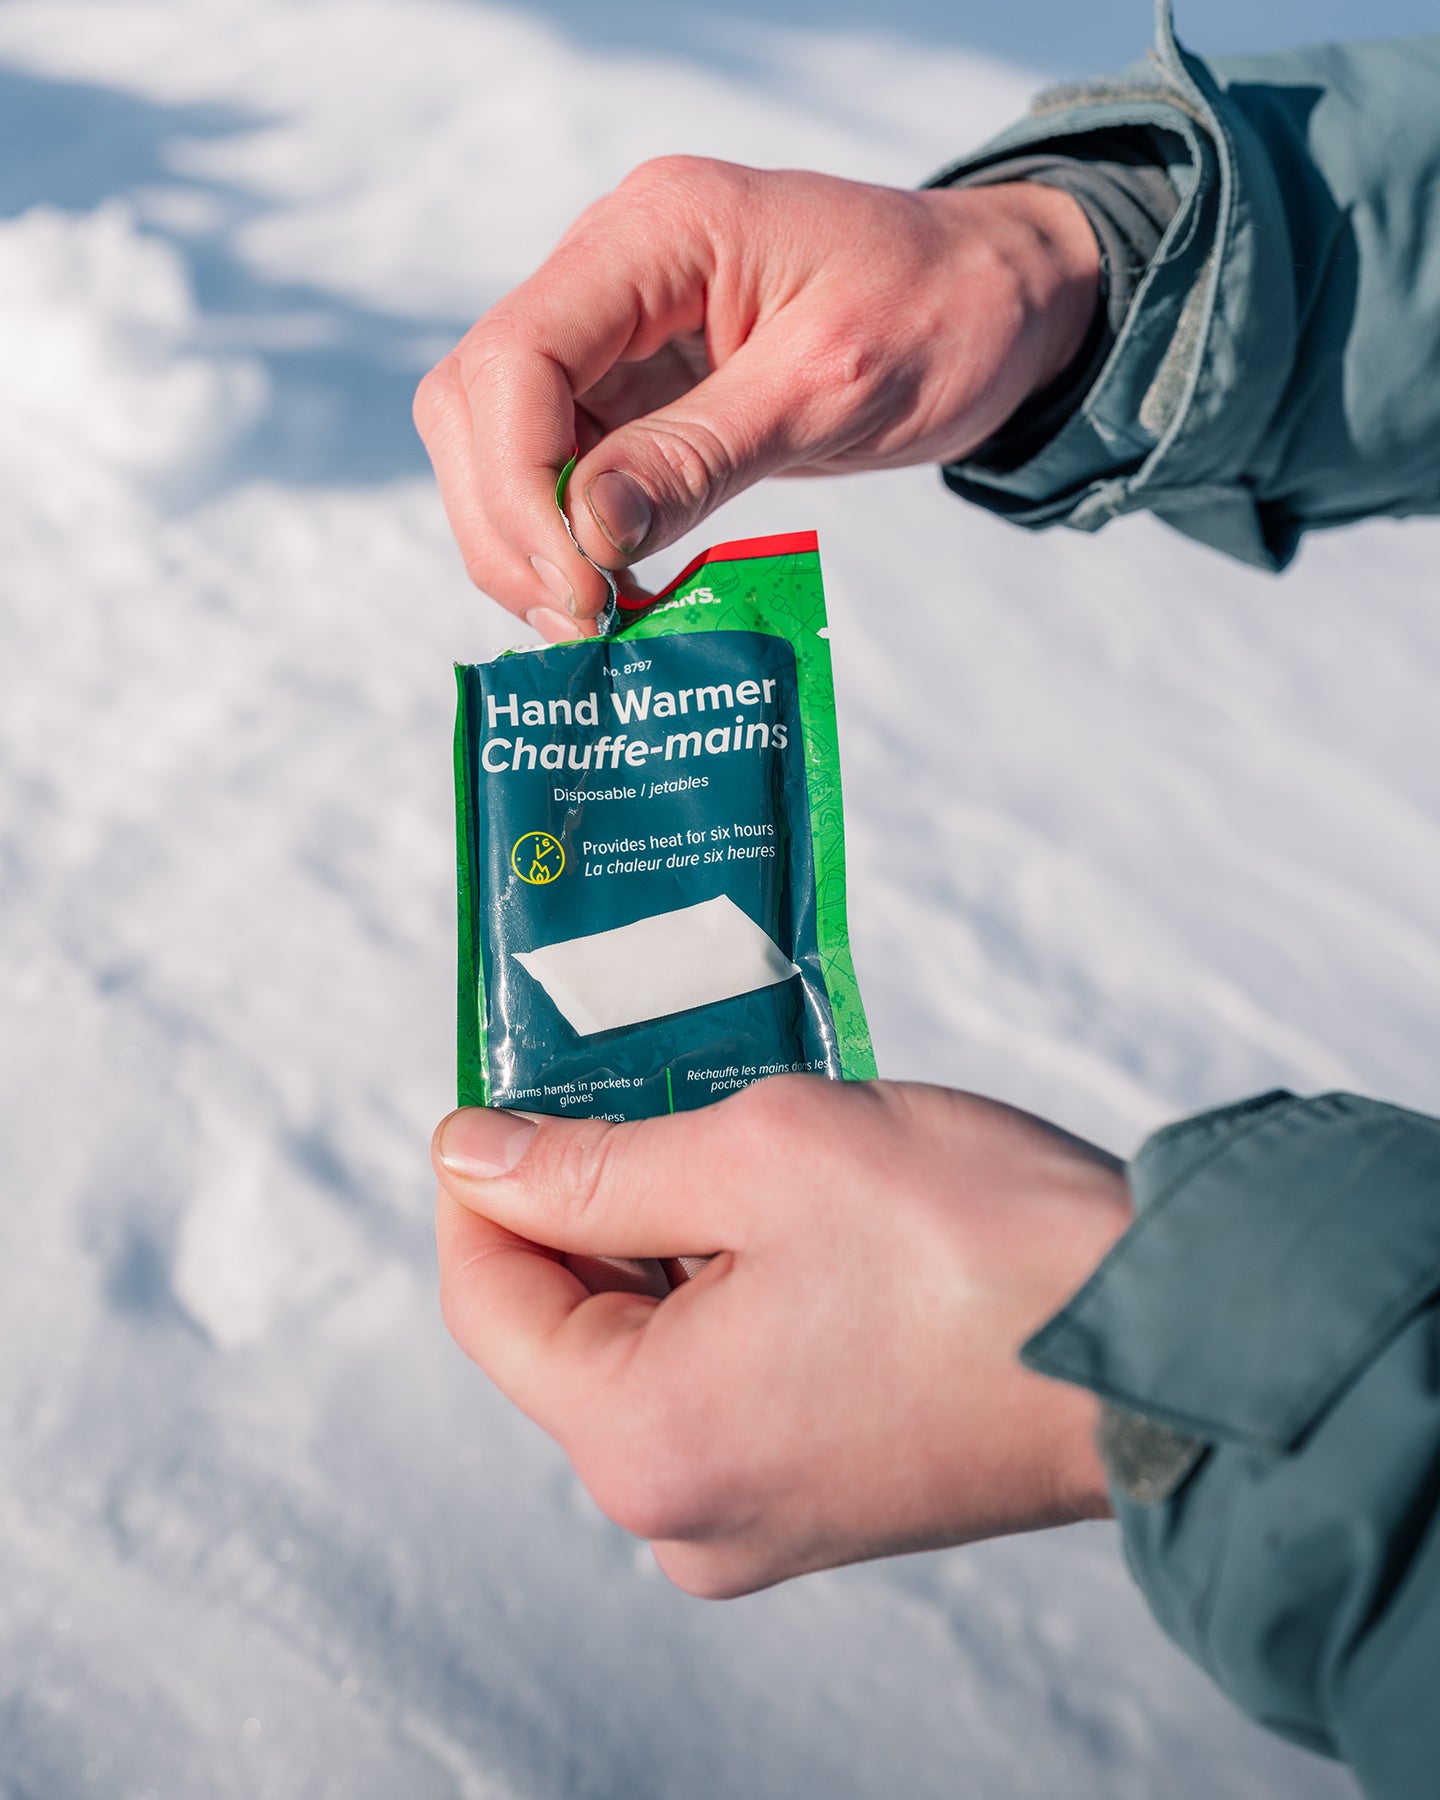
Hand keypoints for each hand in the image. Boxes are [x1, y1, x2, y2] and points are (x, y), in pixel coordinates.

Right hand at [413, 159, 1099, 638]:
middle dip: (507, 523)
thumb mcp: (832, 388)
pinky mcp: (636, 381)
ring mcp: (617, 325)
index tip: (580, 588)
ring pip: (503, 439)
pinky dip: (571, 536)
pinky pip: (563, 462)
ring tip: (596, 624)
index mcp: (659, 231)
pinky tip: (615, 594)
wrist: (1000, 299)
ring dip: (527, 540)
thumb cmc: (943, 316)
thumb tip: (587, 536)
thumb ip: (700, 455)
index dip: (519, 483)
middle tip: (580, 625)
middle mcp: (614, 265)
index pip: (516, 354)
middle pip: (480, 398)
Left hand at [433, 1077, 1131, 1597]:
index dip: (482, 1181)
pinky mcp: (819, 1497)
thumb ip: (596, 1161)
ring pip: (647, 1348)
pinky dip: (725, 1287)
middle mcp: (684, 1512)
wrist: (1167, 1336)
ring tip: (713, 1125)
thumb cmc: (984, 1244)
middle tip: (629, 1080)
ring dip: (663, 1234)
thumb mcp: (764, 1154)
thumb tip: (473, 1159)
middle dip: (585, 1196)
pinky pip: (721, 1379)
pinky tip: (770, 1204)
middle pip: (566, 1328)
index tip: (503, 1091)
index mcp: (647, 1441)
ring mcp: (756, 1517)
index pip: (488, 1297)